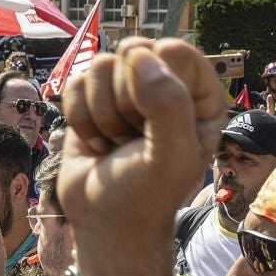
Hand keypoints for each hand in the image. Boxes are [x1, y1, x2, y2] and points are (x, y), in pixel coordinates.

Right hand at [59, 38, 227, 257]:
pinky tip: (97, 143)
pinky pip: (77, 82)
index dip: (156, 85)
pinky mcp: (92, 99)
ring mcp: (126, 90)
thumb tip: (139, 57)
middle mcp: (165, 86)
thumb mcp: (172, 157)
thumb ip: (168, 104)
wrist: (106, 224)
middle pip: (133, 52)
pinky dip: (80, 118)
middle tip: (134, 137)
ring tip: (117, 143)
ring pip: (100, 65)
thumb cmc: (147, 196)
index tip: (154, 126)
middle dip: (125, 101)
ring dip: (102, 114)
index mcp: (199, 96)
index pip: (175, 51)